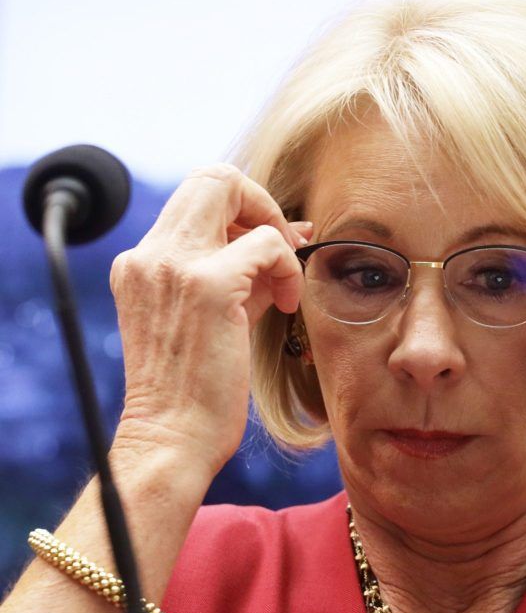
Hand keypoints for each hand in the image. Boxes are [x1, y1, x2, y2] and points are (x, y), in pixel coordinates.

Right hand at [108, 164, 308, 475]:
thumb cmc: (199, 385)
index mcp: (143, 262)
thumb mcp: (220, 312)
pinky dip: (288, 266)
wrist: (173, 437)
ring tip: (283, 286)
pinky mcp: (206, 285)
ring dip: (276, 236)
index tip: (272, 244)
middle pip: (211, 176)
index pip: (197, 196)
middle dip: (260, 202)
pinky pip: (268, 243)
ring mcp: (173, 266)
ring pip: (235, 192)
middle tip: (283, 247)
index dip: (244, 208)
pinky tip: (288, 303)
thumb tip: (293, 229)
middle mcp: (149, 256)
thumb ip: (246, 268)